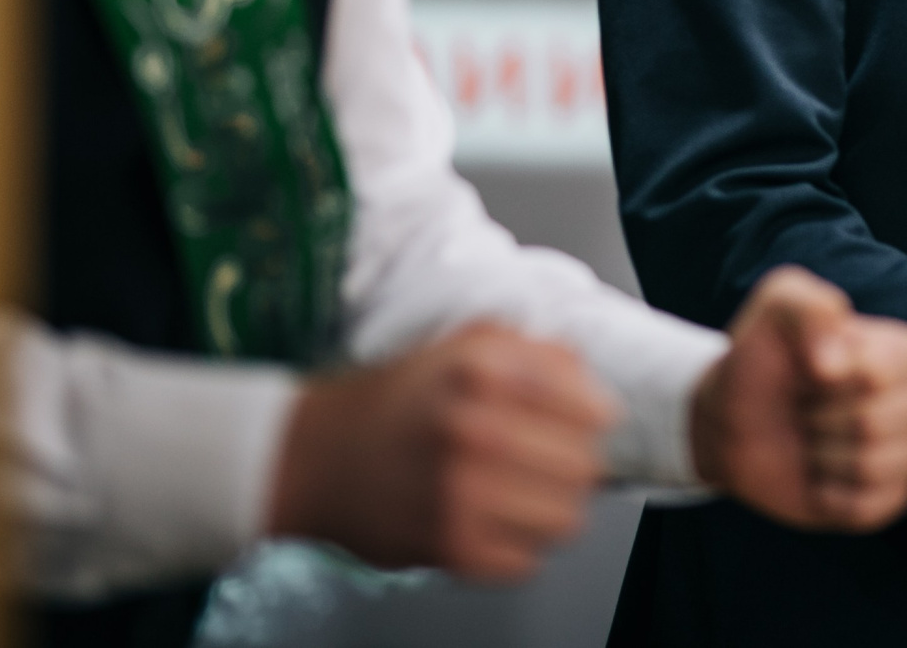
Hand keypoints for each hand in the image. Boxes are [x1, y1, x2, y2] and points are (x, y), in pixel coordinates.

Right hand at [267, 321, 616, 582]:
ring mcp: (462, 494)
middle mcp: (475, 430)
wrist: (313, 456)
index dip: (592, 418)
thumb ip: (539, 352)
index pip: (593, 409)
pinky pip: (526, 562)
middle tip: (550, 462)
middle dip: (575, 465)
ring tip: (524, 495)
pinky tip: (494, 523)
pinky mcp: (448, 548)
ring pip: (565, 520)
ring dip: (552, 509)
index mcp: (486, 371)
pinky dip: (518, 547)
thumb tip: (591, 381)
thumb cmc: (397, 400)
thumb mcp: (467, 345)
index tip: (580, 423)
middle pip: (585, 467)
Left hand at [691, 266, 906, 532]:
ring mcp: (903, 454)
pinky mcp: (885, 500)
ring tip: (808, 441)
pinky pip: (867, 507)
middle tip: (803, 408)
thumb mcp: (777, 306)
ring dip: (822, 456)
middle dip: (823, 418)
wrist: (728, 421)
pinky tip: (815, 477)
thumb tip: (834, 361)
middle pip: (880, 421)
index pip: (899, 364)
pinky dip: (828, 496)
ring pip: (874, 466)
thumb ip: (809, 303)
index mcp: (902, 353)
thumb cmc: (762, 360)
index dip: (845, 371)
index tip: (811, 367)